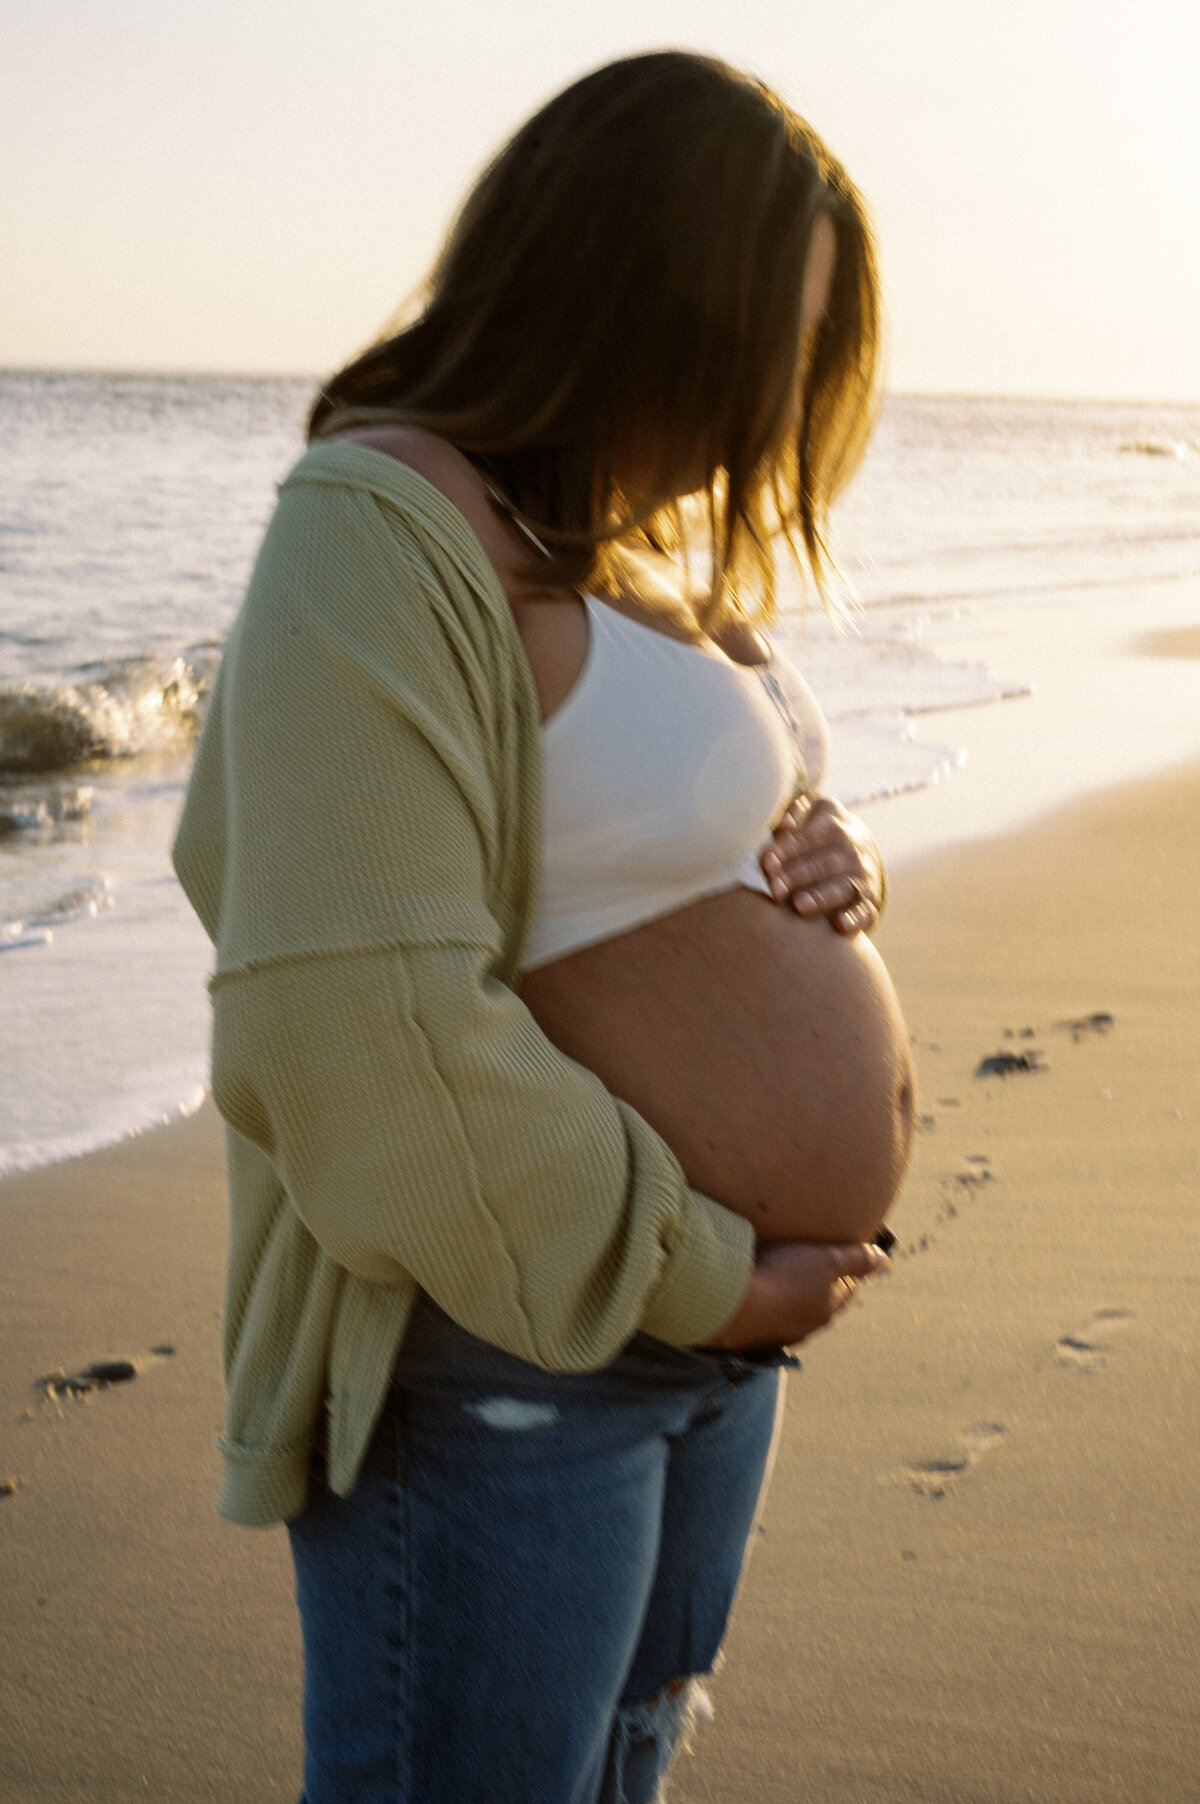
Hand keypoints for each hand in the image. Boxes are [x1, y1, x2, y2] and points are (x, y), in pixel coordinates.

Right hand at [700, 1240, 888, 1350]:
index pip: (848, 1287)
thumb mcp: (826, 1260)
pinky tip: (759, 1292)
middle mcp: (810, 1325)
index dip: (847, 1268)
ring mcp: (782, 1332)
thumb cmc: (783, 1277)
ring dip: (792, 1295)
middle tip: (809, 1258)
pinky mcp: (757, 1334)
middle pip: (823, 1300)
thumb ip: (857, 1260)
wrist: (733, 1307)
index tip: (839, 1251)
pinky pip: (770, 1317)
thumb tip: (886, 1261)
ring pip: (796, 1311)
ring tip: (781, 1274)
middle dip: (820, 1283)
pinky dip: (770, 1304)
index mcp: (831, 1306)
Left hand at [761, 793, 884, 936]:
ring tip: (799, 906)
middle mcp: (852, 850)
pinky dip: (855, 918)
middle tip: (774, 889)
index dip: (786, 849)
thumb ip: (793, 815)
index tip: (765, 863)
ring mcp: (863, 875)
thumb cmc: (818, 833)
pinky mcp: (870, 900)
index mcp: (833, 825)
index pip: (808, 837)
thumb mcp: (810, 815)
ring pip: (844, 886)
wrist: (860, 848)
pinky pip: (865, 910)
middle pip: (824, 863)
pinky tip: (839, 925)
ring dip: (822, 897)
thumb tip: (785, 822)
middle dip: (798, 876)